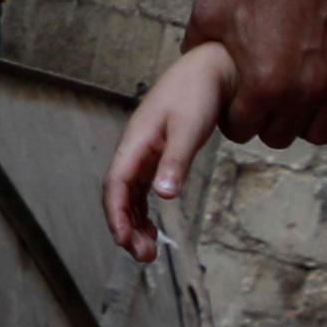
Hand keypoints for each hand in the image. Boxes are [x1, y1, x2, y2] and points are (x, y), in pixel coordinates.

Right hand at [104, 45, 235, 258]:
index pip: (115, 184)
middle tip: (143, 256)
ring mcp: (145, 152)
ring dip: (134, 223)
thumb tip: (163, 196)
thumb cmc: (198, 93)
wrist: (212, 69)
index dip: (115, 214)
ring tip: (148, 252)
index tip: (123, 241)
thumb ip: (176, 161)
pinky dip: (144, 211)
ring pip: (129, 195)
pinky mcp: (158, 154)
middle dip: (125, 227)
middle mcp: (135, 149)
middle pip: (118, 195)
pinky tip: (154, 228)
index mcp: (136, 141)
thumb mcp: (189, 128)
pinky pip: (142, 188)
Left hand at [183, 0, 326, 145]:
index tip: (237, 101)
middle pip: (279, 136)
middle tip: (264, 99)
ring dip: (303, 123)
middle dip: (266, 120)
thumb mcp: (209, 14)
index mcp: (263, 84)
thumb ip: (197, 51)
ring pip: (319, 134)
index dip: (234, 116)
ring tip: (295, 102)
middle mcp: (304, 91)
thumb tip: (188, 71)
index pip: (242, 130)